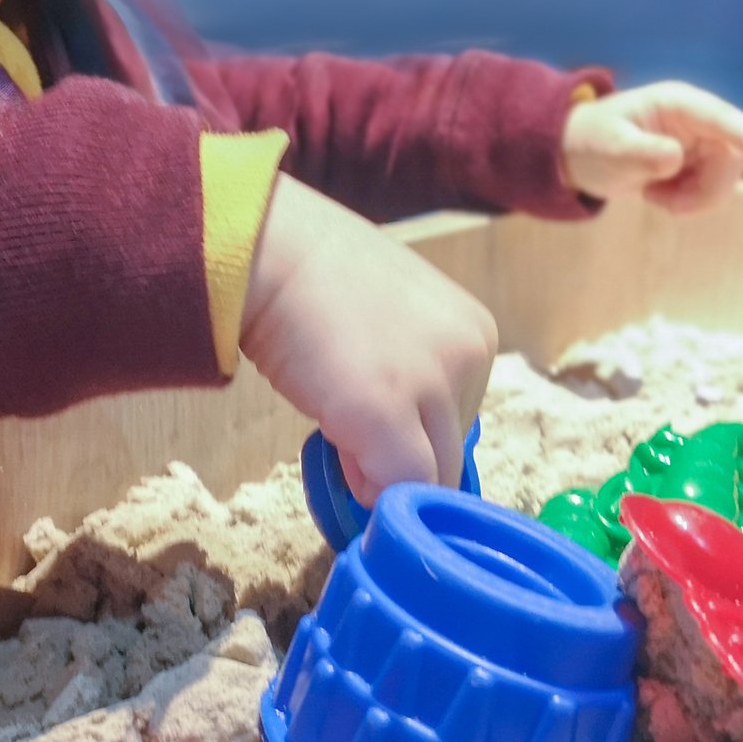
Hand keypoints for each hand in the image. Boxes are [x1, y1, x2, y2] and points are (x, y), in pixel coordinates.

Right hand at [240, 176, 496, 504]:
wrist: (268, 249)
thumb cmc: (315, 280)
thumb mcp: (393, 320)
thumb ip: (413, 375)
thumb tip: (405, 456)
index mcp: (474, 333)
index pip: (460, 417)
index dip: (412, 431)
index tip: (371, 414)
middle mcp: (469, 357)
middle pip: (451, 452)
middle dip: (398, 454)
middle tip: (344, 421)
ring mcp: (431, 384)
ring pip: (429, 476)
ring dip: (378, 470)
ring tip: (334, 421)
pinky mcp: (385, 414)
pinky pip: (397, 487)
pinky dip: (367, 492)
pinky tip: (333, 448)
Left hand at [562, 82, 742, 212]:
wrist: (580, 157)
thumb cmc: (592, 142)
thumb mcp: (609, 148)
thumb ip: (640, 152)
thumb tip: (674, 159)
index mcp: (678, 103)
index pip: (722, 119)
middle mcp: (698, 120)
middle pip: (732, 157)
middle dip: (707, 190)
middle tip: (671, 207)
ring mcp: (702, 143)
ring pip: (726, 179)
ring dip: (695, 199)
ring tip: (654, 196)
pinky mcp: (700, 165)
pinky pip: (712, 191)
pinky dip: (688, 203)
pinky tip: (659, 195)